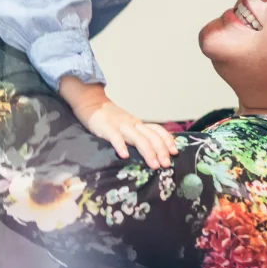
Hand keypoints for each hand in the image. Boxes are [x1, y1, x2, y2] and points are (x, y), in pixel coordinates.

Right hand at [63, 81, 177, 168]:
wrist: (91, 102)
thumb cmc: (109, 118)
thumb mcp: (127, 124)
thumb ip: (137, 133)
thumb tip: (152, 147)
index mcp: (138, 123)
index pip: (157, 130)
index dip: (167, 140)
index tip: (175, 152)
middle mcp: (132, 124)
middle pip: (151, 136)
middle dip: (161, 151)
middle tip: (167, 164)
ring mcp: (120, 125)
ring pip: (138, 138)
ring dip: (148, 152)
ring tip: (154, 165)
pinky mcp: (106, 128)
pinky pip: (115, 137)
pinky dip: (121, 146)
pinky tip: (124, 156)